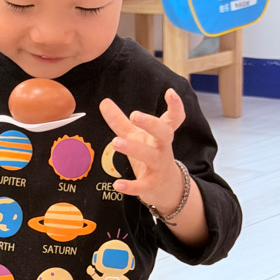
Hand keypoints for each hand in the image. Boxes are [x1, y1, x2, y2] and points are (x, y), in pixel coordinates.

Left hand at [99, 88, 185, 215]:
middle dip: (150, 123)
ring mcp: (159, 166)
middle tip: (134, 114)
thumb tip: (104, 102)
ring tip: (115, 141)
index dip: (175, 105)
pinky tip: (117, 184)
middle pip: (163, 132)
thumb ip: (120, 120)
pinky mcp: (152, 184)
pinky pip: (142, 185)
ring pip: (150, 156)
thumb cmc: (150, 156)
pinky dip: (131, 186)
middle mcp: (162, 148)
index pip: (174, 118)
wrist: (166, 188)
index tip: (170, 92)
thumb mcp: (136, 136)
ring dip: (133, 148)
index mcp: (161, 134)